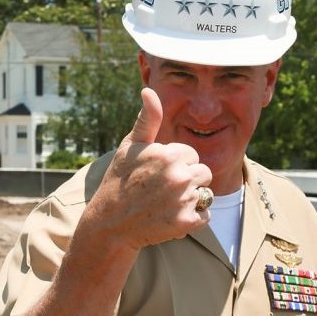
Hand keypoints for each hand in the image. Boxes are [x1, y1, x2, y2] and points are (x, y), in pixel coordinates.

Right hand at [88, 87, 212, 249]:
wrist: (109, 224)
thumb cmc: (119, 181)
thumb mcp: (130, 147)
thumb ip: (147, 119)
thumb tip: (149, 91)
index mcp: (168, 154)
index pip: (191, 155)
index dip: (176, 164)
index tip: (157, 174)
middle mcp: (179, 176)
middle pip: (203, 173)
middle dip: (188, 180)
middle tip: (162, 190)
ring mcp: (184, 200)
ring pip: (205, 193)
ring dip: (191, 199)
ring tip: (166, 203)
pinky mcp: (187, 222)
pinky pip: (206, 215)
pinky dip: (193, 218)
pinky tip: (172, 217)